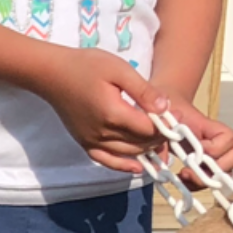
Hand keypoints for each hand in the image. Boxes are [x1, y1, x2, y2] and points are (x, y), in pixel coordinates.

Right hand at [35, 48, 171, 172]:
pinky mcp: (84, 144)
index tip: (179, 119)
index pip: (148, 129)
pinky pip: (106, 161)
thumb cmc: (86, 66)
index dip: (166, 127)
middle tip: (172, 127)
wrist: (53, 75)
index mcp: (113, 114)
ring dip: (146, 149)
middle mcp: (102, 133)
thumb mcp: (119, 70)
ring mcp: (91, 141)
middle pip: (140, 143)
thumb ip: (143, 91)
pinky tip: (136, 166)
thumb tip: (165, 108)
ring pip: (127, 153)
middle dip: (159, 137)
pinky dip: (123, 166)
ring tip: (159, 140)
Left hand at [156, 97, 232, 187]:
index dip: (214, 149)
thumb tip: (165, 162)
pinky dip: (197, 185)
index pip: (229, 138)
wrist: (167, 115)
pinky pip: (212, 181)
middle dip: (215, 169)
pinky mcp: (208, 166)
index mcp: (211, 127)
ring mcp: (217, 156)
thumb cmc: (168, 115)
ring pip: (227, 173)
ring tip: (183, 176)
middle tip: (188, 171)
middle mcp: (220, 142)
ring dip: (205, 180)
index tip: (192, 153)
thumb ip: (162, 136)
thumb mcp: (163, 121)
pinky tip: (181, 180)